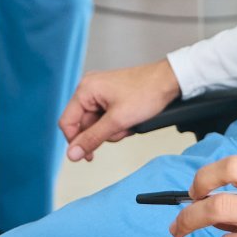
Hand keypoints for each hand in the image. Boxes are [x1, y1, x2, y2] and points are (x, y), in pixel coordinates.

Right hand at [58, 59, 181, 161]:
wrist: (169, 82)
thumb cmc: (147, 92)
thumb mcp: (117, 121)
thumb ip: (92, 138)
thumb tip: (72, 153)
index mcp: (85, 89)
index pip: (67, 122)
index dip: (76, 141)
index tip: (88, 155)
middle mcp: (90, 88)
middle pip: (83, 124)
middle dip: (101, 134)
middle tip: (119, 131)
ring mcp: (101, 93)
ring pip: (96, 124)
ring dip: (111, 131)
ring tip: (128, 124)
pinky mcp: (111, 97)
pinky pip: (106, 118)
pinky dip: (117, 124)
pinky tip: (130, 122)